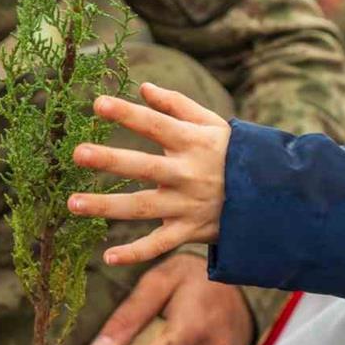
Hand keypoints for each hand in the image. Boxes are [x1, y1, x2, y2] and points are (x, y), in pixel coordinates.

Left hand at [69, 82, 229, 265]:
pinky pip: (159, 245)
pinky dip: (135, 254)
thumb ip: (176, 104)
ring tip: (72, 203)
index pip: (154, 125)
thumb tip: (143, 87)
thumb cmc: (234, 153)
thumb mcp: (212, 124)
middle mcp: (187, 174)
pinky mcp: (189, 231)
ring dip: (106, 206)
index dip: (127, 114)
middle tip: (77, 153)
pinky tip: (108, 257)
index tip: (97, 104)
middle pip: (143, 167)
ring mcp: (186, 205)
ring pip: (142, 207)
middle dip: (110, 160)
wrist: (271, 196)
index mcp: (192, 143)